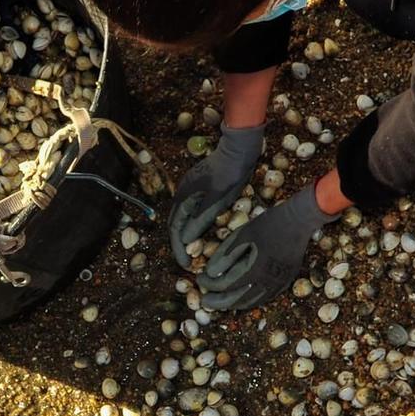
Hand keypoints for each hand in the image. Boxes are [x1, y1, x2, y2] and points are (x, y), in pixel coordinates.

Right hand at [168, 123, 265, 268]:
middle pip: (175, 224)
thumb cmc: (230, 174)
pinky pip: (191, 210)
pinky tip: (202, 232)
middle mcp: (182, 193)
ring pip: (183, 217)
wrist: (239, 149)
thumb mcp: (217, 200)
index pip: (175, 229)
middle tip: (188, 263)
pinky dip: (193, 225)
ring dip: (186, 235)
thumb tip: (185, 241)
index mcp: (184, 196)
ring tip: (194, 252)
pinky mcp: (200, 187)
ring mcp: (190, 189)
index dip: (178, 249)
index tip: (185, 266)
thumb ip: (200, 219)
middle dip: (179, 245)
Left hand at [198, 185, 336, 311]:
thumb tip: (210, 273)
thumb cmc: (269, 224)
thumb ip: (225, 255)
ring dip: (234, 304)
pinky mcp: (286, 282)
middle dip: (218, 301)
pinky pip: (265, 298)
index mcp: (253, 270)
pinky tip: (243, 297)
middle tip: (205, 300)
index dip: (209, 284)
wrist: (299, 221)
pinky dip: (250, 301)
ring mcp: (278, 284)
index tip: (199, 279)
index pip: (224, 285)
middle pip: (237, 299)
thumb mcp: (242, 235)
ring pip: (251, 302)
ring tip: (221, 302)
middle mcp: (266, 282)